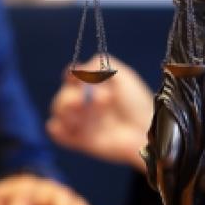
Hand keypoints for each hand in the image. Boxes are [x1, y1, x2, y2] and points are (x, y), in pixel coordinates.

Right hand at [47, 56, 152, 171]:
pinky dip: (57, 128)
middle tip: (96, 99)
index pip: (72, 77)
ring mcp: (82, 121)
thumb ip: (99, 64)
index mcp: (94, 86)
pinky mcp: (80, 140)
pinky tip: (68, 125)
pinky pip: (57, 133)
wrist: (147, 131)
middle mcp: (85, 103)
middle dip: (72, 95)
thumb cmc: (138, 103)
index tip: (74, 75)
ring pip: (58, 111)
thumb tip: (77, 69)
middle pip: (63, 95)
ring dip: (66, 107)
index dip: (71, 74)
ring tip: (83, 108)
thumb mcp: (123, 76)